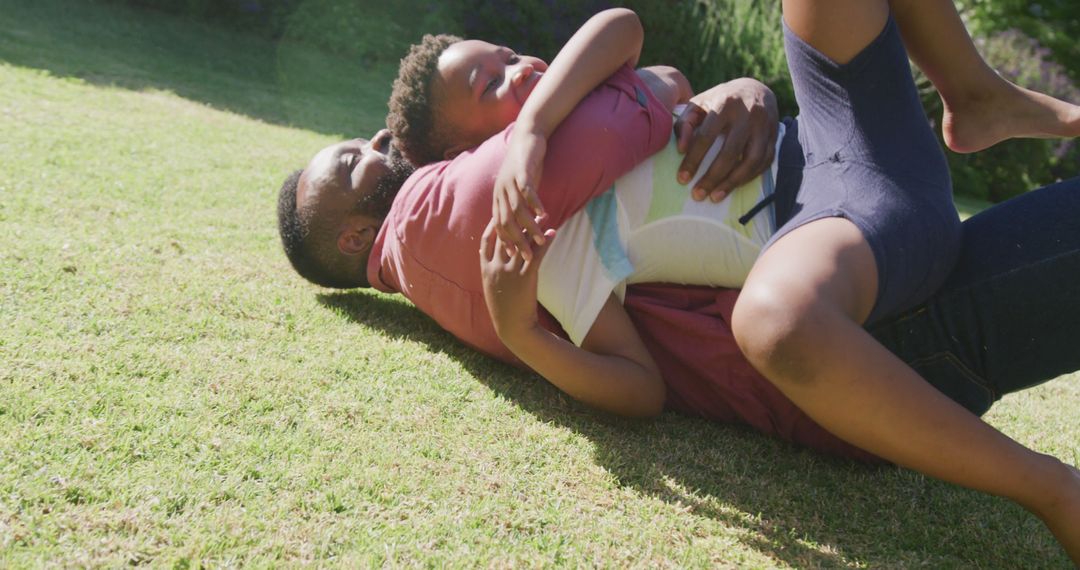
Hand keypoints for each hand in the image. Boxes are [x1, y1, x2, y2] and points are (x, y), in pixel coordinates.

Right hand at [479, 219, 555, 341]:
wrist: (512, 327)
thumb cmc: (503, 310)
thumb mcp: (492, 289)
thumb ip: (492, 273)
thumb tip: (498, 260)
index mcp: (485, 270)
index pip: (486, 241)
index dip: (492, 226)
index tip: (499, 214)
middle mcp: (496, 267)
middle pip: (506, 237)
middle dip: (516, 221)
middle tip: (525, 208)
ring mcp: (510, 272)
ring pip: (522, 243)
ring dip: (534, 228)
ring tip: (543, 216)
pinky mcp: (525, 278)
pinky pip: (536, 255)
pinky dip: (545, 243)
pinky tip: (553, 234)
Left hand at [493, 127, 547, 261]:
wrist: (527, 136)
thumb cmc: (525, 164)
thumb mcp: (519, 187)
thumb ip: (520, 205)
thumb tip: (526, 223)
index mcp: (498, 197)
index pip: (498, 225)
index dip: (506, 242)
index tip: (515, 257)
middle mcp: (500, 191)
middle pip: (506, 222)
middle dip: (517, 241)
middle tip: (527, 257)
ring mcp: (510, 181)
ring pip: (517, 210)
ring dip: (529, 226)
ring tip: (541, 239)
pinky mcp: (522, 171)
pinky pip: (526, 191)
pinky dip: (534, 204)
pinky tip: (544, 213)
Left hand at [675, 78, 778, 201]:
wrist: (755, 88)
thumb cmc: (720, 100)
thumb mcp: (698, 104)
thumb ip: (684, 123)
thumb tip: (680, 149)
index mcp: (724, 104)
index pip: (707, 136)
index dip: (693, 159)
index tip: (682, 179)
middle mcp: (747, 114)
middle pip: (730, 152)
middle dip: (712, 177)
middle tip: (697, 195)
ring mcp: (764, 126)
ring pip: (752, 160)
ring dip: (733, 182)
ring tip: (715, 197)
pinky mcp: (775, 136)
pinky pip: (765, 162)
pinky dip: (749, 177)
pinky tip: (734, 186)